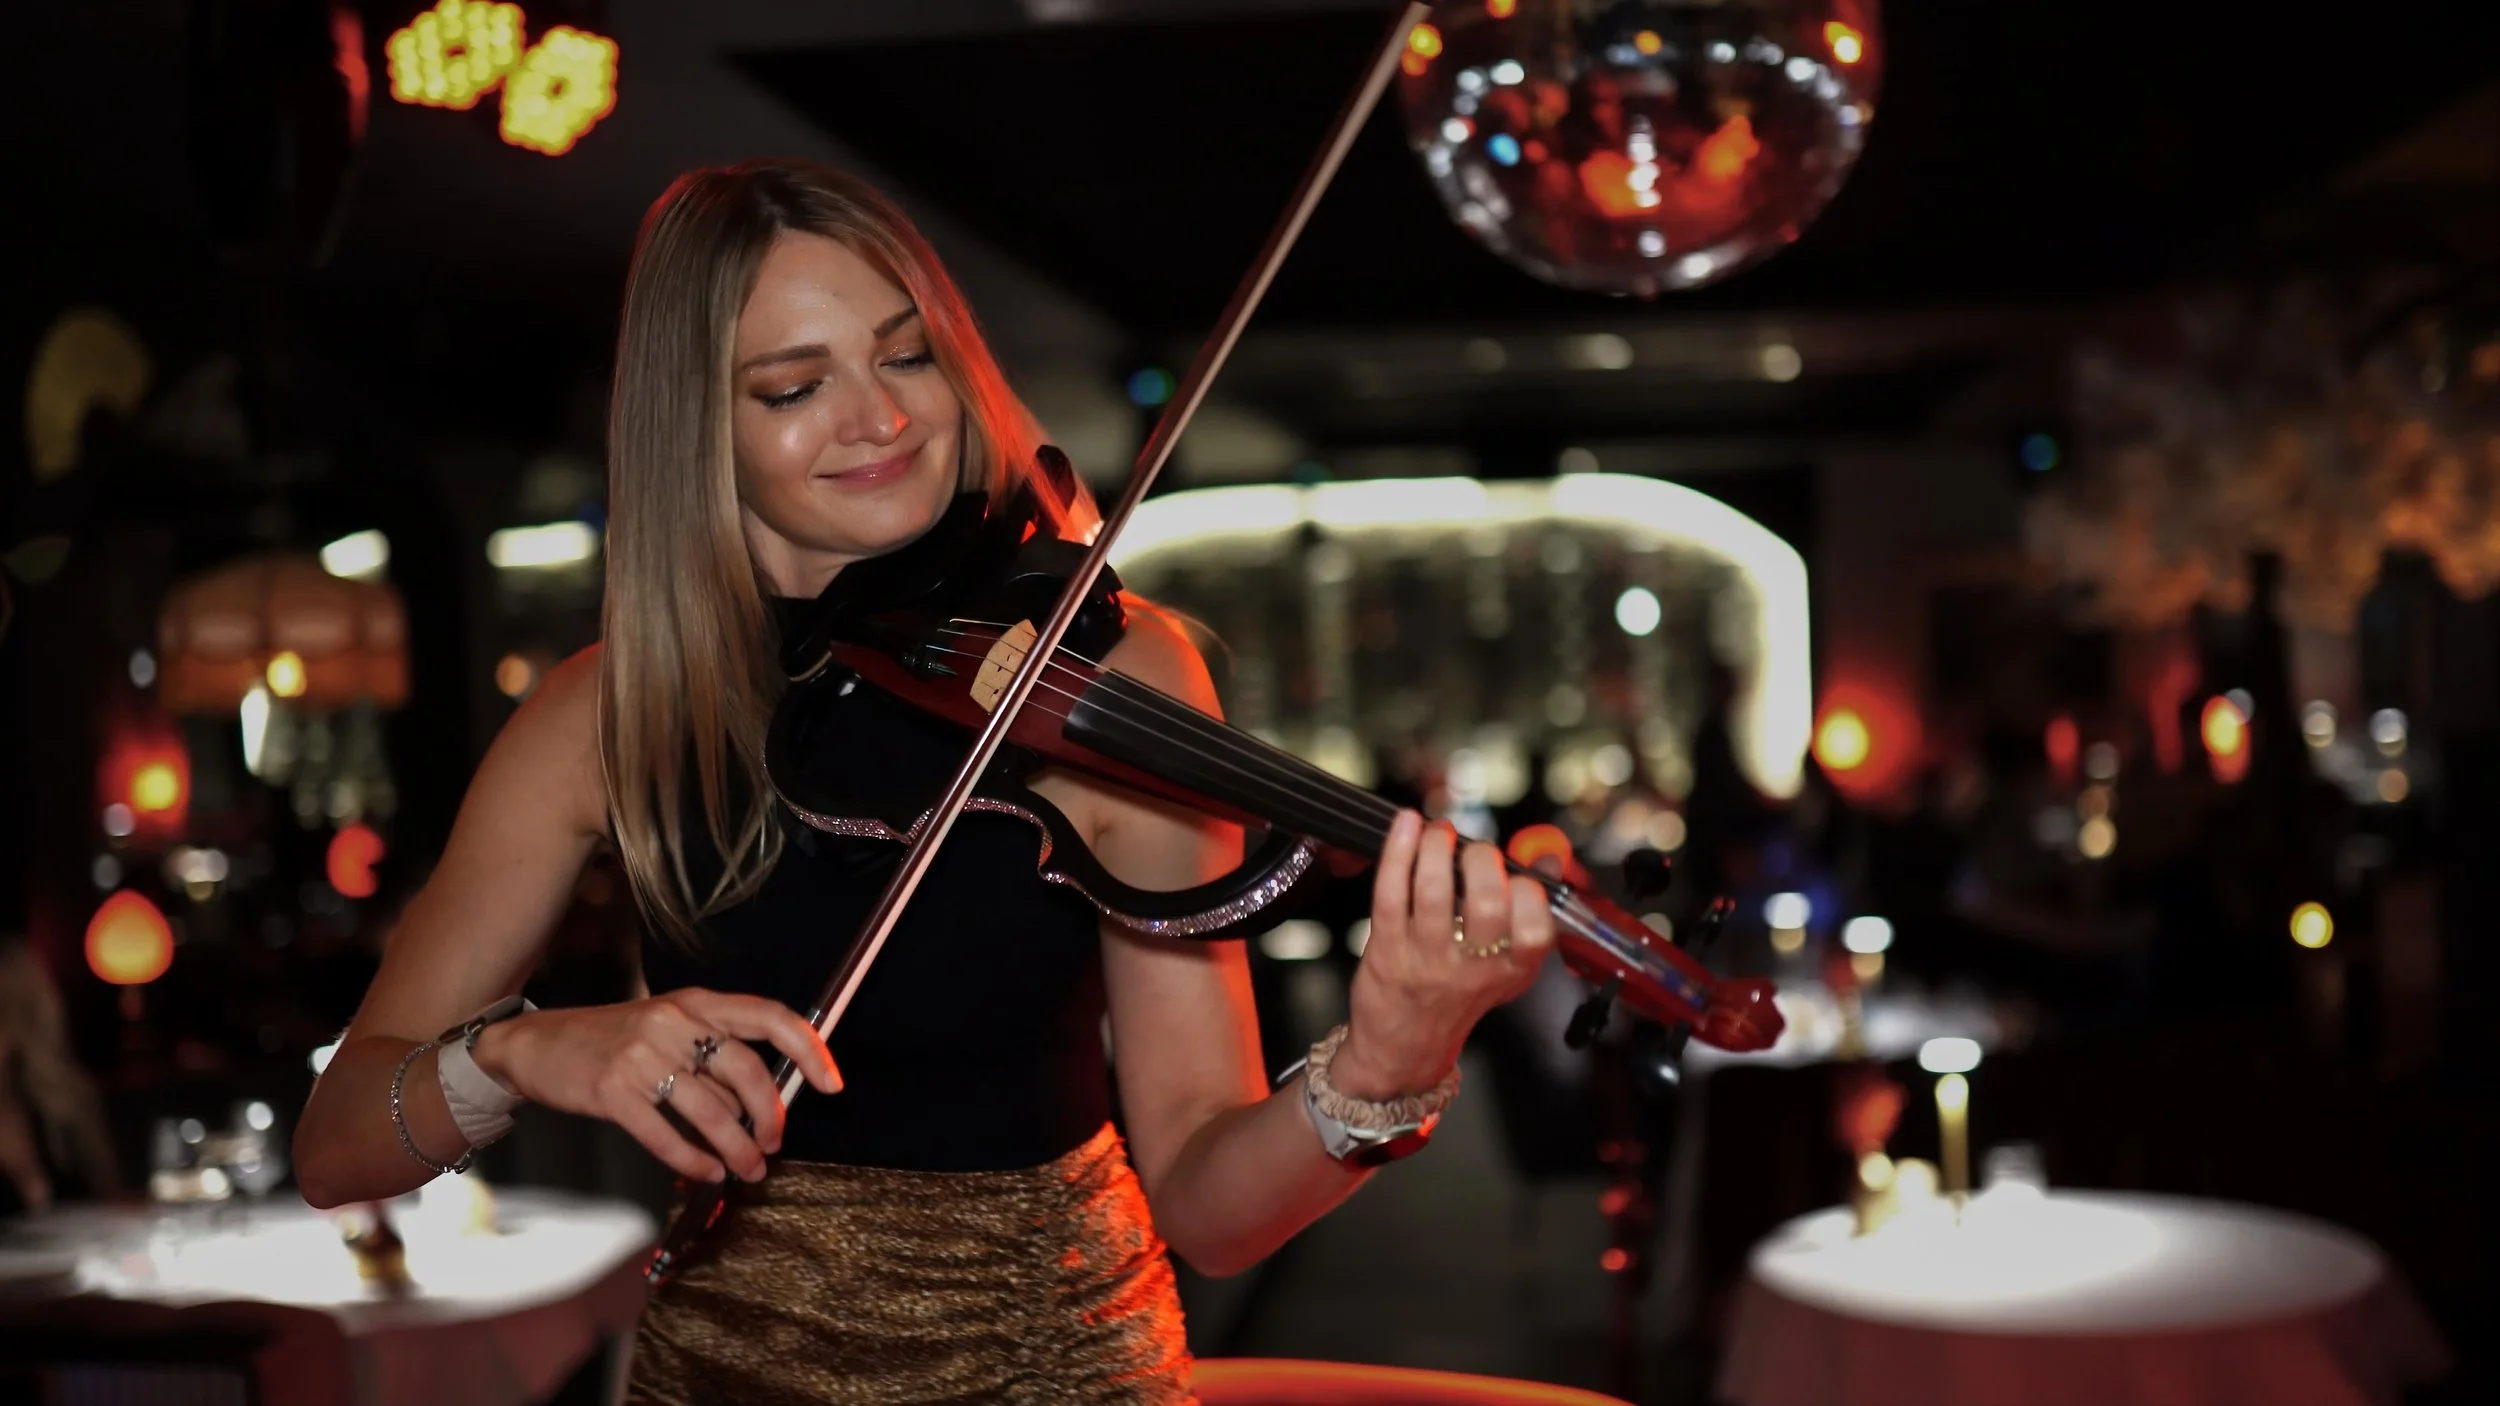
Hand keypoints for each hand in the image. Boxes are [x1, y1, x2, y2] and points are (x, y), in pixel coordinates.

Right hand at [473, 989, 839, 1183]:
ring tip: (748, 1170)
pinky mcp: (613, 1091)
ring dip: (738, 1149)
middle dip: (771, 1117)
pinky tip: (706, 1173)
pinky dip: (693, 1161)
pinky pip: (666, 1135)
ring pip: (712, 1111)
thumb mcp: (668, 1031)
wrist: (536, 1045)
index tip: (831, 1083)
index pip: (771, 1017)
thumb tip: (763, 1104)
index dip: (809, 1050)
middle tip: (774, 1144)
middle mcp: (675, 1023)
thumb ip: (714, 1057)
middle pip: (748, 1072)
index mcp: (697, 1003)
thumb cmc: (612, 1041)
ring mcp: (642, 1056)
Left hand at [1335, 811, 1552, 1099]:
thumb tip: (1550, 861)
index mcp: (1510, 969)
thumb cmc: (1459, 1000)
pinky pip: (1390, 893)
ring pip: (1433, 892)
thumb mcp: (1508, 968)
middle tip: (1475, 850)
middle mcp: (1470, 966)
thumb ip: (1532, 914)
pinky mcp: (1386, 948)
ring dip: (1437, 847)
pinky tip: (1406, 826)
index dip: (1530, 896)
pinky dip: (1398, 852)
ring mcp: (1425, 957)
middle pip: (1484, 905)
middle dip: (1482, 860)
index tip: (1521, 876)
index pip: (1532, 933)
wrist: (1403, 1049)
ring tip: (1439, 831)